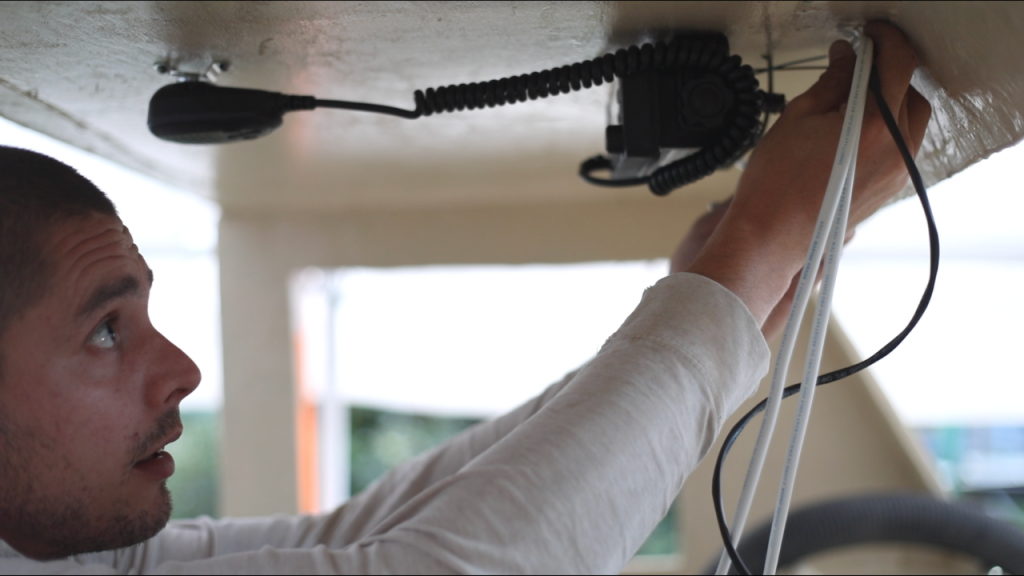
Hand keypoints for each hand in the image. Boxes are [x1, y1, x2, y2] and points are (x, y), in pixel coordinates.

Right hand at [685, 21, 930, 327]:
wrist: (769, 238)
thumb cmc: (775, 186)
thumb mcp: (797, 118)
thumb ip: (831, 83)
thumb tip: (845, 60)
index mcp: (875, 125)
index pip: (899, 63)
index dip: (885, 40)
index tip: (870, 35)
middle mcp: (896, 150)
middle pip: (911, 91)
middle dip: (887, 73)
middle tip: (855, 66)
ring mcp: (896, 173)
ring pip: (910, 121)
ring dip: (889, 102)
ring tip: (852, 100)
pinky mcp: (888, 190)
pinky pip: (901, 147)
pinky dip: (886, 129)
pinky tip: (853, 130)